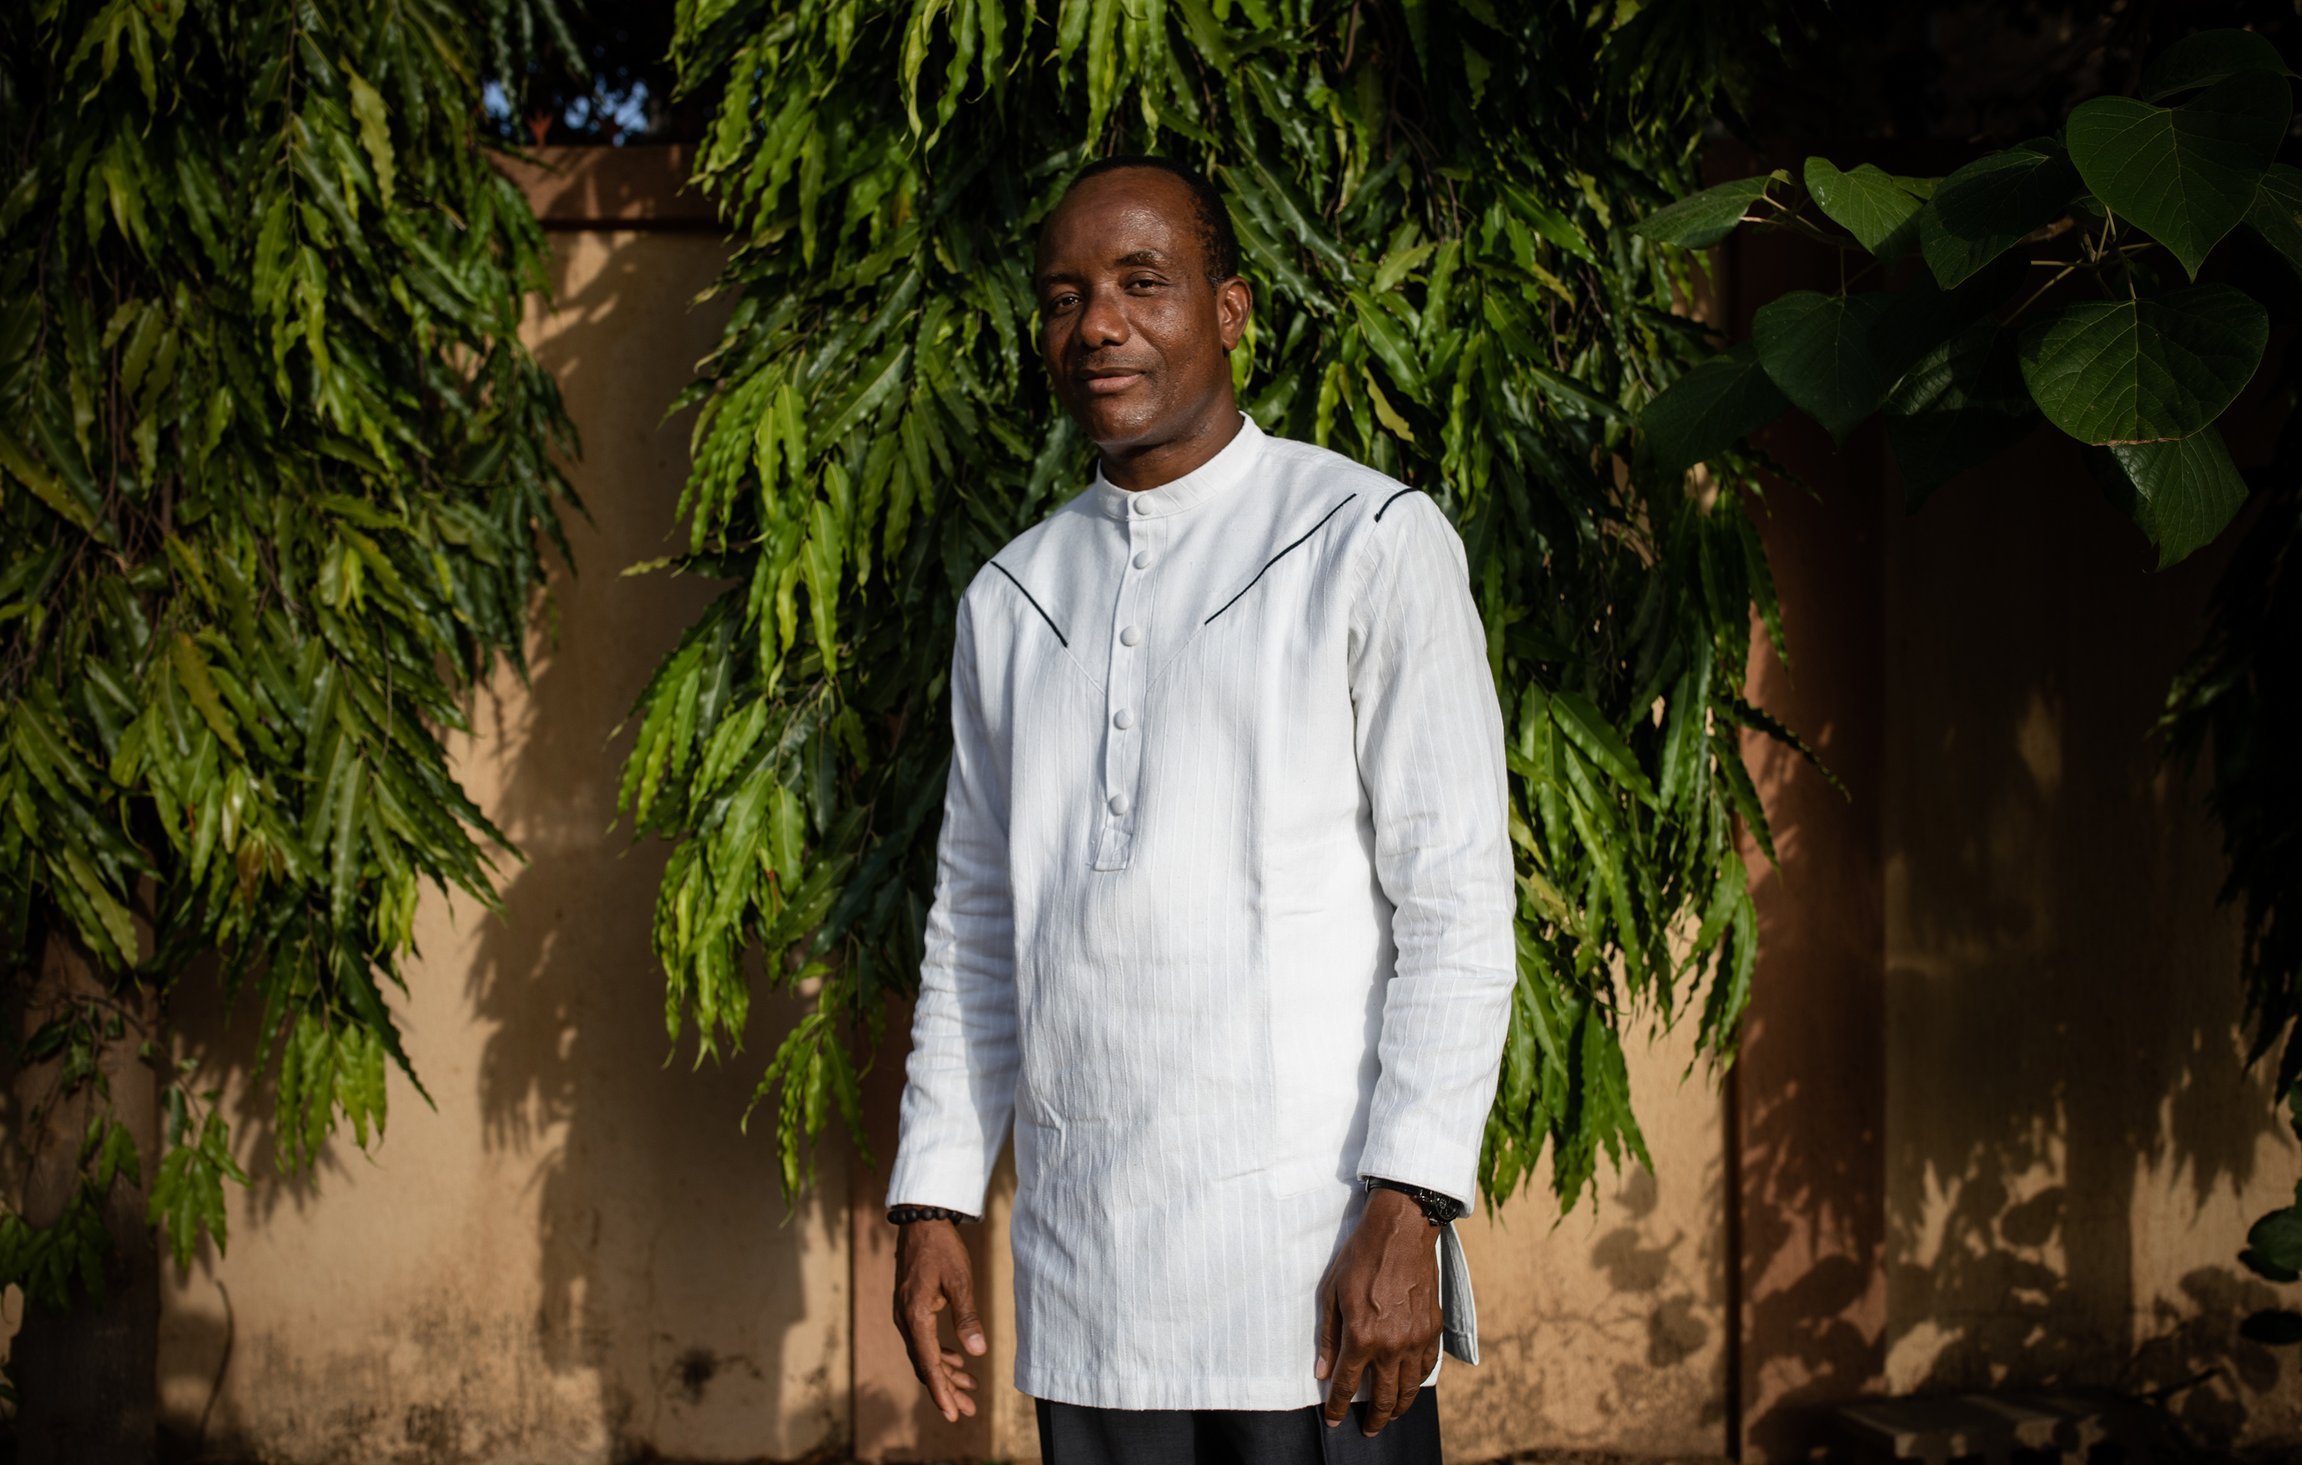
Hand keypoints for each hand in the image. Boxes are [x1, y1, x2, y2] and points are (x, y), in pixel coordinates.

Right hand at [893, 1218, 986, 1422]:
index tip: (952, 1413)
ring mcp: (905, 1314)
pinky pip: (923, 1341)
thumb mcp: (960, 1281)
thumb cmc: (943, 1248)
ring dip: (946, 1374)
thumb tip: (977, 1352)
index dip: (941, 1391)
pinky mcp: (911, 1308)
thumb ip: (967, 1317)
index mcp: (915, 1316)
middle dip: (947, 1390)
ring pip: (924, 1355)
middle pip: (925, 1365)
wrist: (922, 1221)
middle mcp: (905, 1319)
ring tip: (970, 1389)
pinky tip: (958, 1361)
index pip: (928, 1363)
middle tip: (967, 1411)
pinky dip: (940, 1355)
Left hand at [1315, 1188, 1441, 1436]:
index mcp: (1361, 1336)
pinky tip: (1410, 1385)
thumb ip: (1328, 1336)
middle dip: (1374, 1419)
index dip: (1338, 1408)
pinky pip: (1426, 1367)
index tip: (1334, 1421)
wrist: (1401, 1232)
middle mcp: (1391, 1345)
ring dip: (1399, 1407)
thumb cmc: (1361, 1258)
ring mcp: (1415, 1339)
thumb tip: (1322, 1372)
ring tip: (1391, 1415)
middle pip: (1383, 1397)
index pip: (1347, 1385)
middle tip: (1369, 1430)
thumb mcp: (1331, 1293)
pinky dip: (1418, 1382)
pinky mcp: (1433, 1329)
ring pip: (1409, 1388)